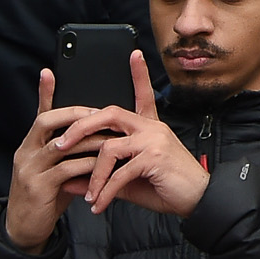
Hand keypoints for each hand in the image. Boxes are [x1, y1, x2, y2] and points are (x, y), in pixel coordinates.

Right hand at [4, 77, 121, 249]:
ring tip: (115, 139)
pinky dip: (89, 165)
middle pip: (47, 121)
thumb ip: (70, 149)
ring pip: (62, 145)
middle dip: (77, 115)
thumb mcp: (57, 167)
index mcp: (31, 143)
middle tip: (103, 113)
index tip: (50, 72)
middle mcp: (26, 151)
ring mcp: (29, 169)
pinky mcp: (38, 187)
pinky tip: (105, 165)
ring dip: (91, 141)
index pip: (40, 112)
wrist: (27, 228)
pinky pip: (67, 170)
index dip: (44, 92)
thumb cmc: (48, 194)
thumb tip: (95, 130)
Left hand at [74, 53, 209, 220]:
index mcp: (150, 128)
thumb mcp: (129, 182)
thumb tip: (69, 183)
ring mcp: (154, 140)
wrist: (199, 201)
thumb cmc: (167, 188)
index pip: (143, 95)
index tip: (134, 54)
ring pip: (108, 148)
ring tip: (88, 194)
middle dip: (80, 127)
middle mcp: (152, 128)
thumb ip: (101, 178)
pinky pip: (119, 173)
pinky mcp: (154, 158)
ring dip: (92, 175)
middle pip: (109, 114)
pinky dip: (105, 191)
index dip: (139, 74)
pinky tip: (99, 204)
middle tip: (60, 145)